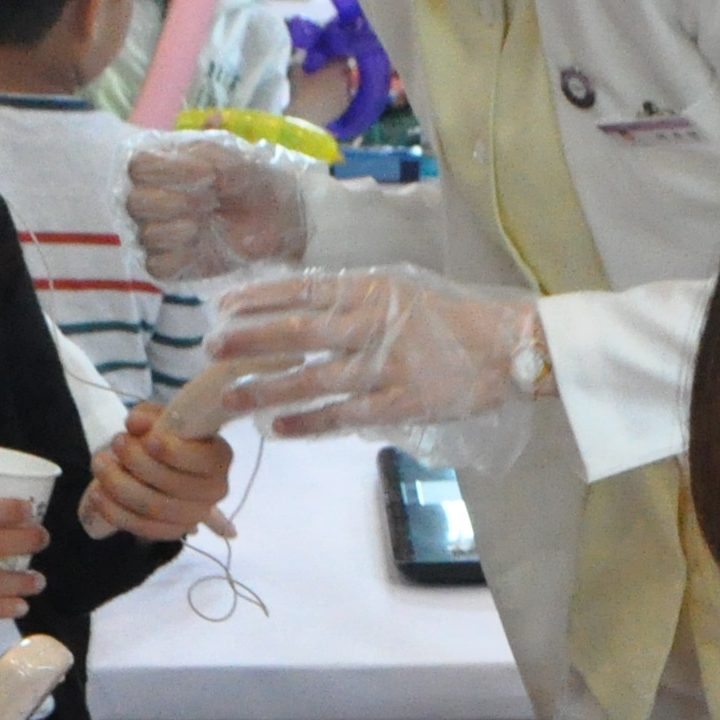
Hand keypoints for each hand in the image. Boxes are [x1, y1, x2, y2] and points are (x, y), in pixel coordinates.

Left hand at [79, 403, 237, 545]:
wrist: (157, 463)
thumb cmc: (165, 435)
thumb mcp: (158, 418)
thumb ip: (149, 416)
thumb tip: (135, 422)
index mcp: (219, 457)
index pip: (202, 460)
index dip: (175, 452)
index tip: (148, 440)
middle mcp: (215, 490)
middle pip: (175, 485)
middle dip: (138, 463)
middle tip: (115, 442)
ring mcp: (195, 515)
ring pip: (155, 508)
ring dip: (120, 486)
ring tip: (100, 463)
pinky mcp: (173, 532)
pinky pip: (143, 528)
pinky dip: (116, 512)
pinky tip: (98, 494)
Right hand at [126, 130, 310, 282]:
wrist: (278, 218)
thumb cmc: (251, 181)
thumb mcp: (238, 155)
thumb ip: (217, 141)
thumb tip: (214, 118)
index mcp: (161, 169)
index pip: (138, 167)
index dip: (168, 170)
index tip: (207, 173)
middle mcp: (152, 201)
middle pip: (135, 202)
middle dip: (174, 201)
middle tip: (209, 200)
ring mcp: (158, 234)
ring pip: (145, 234)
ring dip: (179, 228)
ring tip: (209, 220)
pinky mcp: (169, 265)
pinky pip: (156, 265)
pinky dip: (178, 256)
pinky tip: (200, 244)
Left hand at [204, 268, 544, 442]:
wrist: (508, 345)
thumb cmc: (450, 317)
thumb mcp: (400, 289)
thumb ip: (354, 298)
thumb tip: (300, 305)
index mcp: (372, 289)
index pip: (303, 289)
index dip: (259, 298)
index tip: (222, 305)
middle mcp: (373, 324)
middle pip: (298, 332)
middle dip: (249, 340)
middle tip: (210, 349)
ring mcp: (385, 366)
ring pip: (312, 378)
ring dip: (266, 389)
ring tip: (229, 399)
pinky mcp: (400, 403)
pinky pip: (343, 415)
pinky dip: (307, 423)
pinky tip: (277, 429)